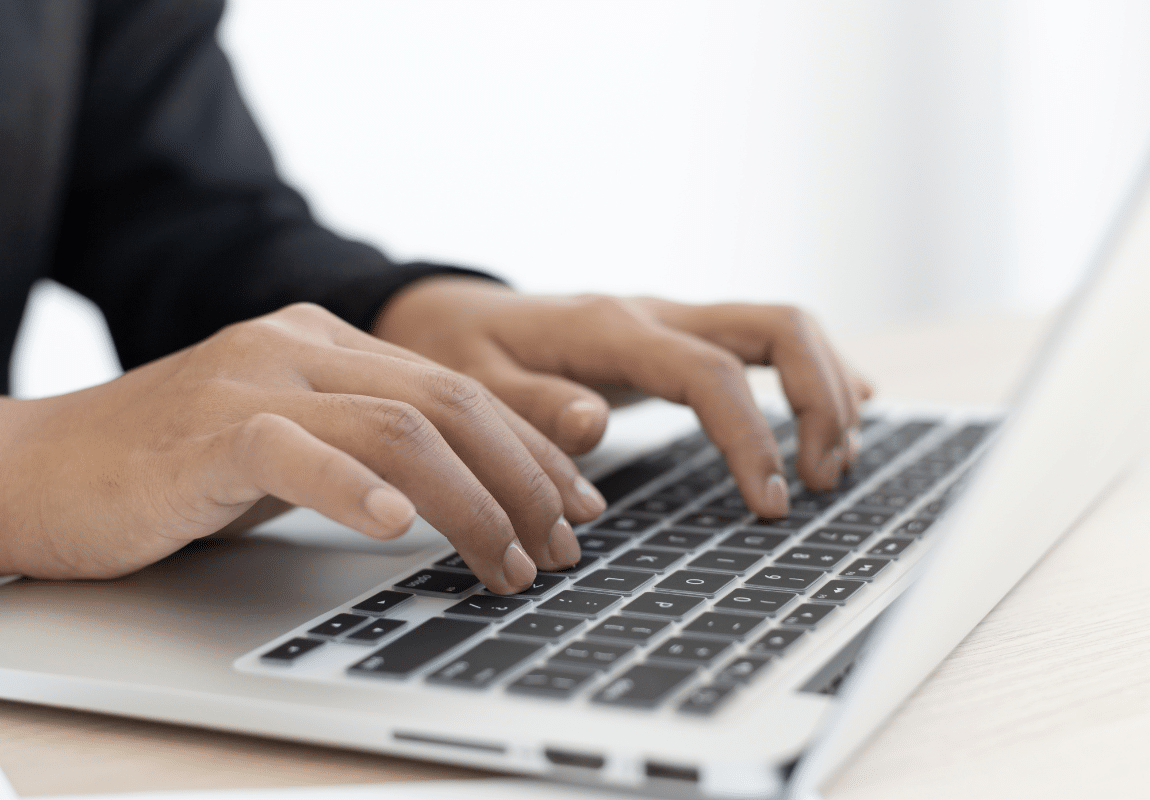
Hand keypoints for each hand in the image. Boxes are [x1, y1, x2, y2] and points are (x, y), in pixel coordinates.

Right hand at [0, 304, 607, 590]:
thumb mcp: (291, 443)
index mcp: (329, 344)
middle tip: (563, 546)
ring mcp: (256, 380)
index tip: (580, 502)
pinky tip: (399, 527)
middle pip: (451, 402)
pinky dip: (357, 488)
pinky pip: (298, 451)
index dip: (534, 448)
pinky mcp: (208, 430)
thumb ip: (365, 445)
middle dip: (525, 480)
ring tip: (510, 562)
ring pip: (400, 426)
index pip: (462, 388)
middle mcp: (302, 345)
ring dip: (473, 503)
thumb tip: (460, 495)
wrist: (44, 468)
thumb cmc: (174, 467)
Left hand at [375, 277, 872, 516]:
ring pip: (782, 326)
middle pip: (776, 326)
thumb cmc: (463, 353)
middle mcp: (655, 314)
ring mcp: (673, 320)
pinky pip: (765, 339)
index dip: (752, 437)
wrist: (454, 314)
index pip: (709, 373)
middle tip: (824, 480)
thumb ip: (531, 409)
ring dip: (827, 387)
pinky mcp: (679, 336)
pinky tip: (850, 404)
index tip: (771, 502)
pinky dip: (814, 371)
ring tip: (836, 463)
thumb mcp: (474, 386)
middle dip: (820, 400)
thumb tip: (595, 425)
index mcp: (610, 329)